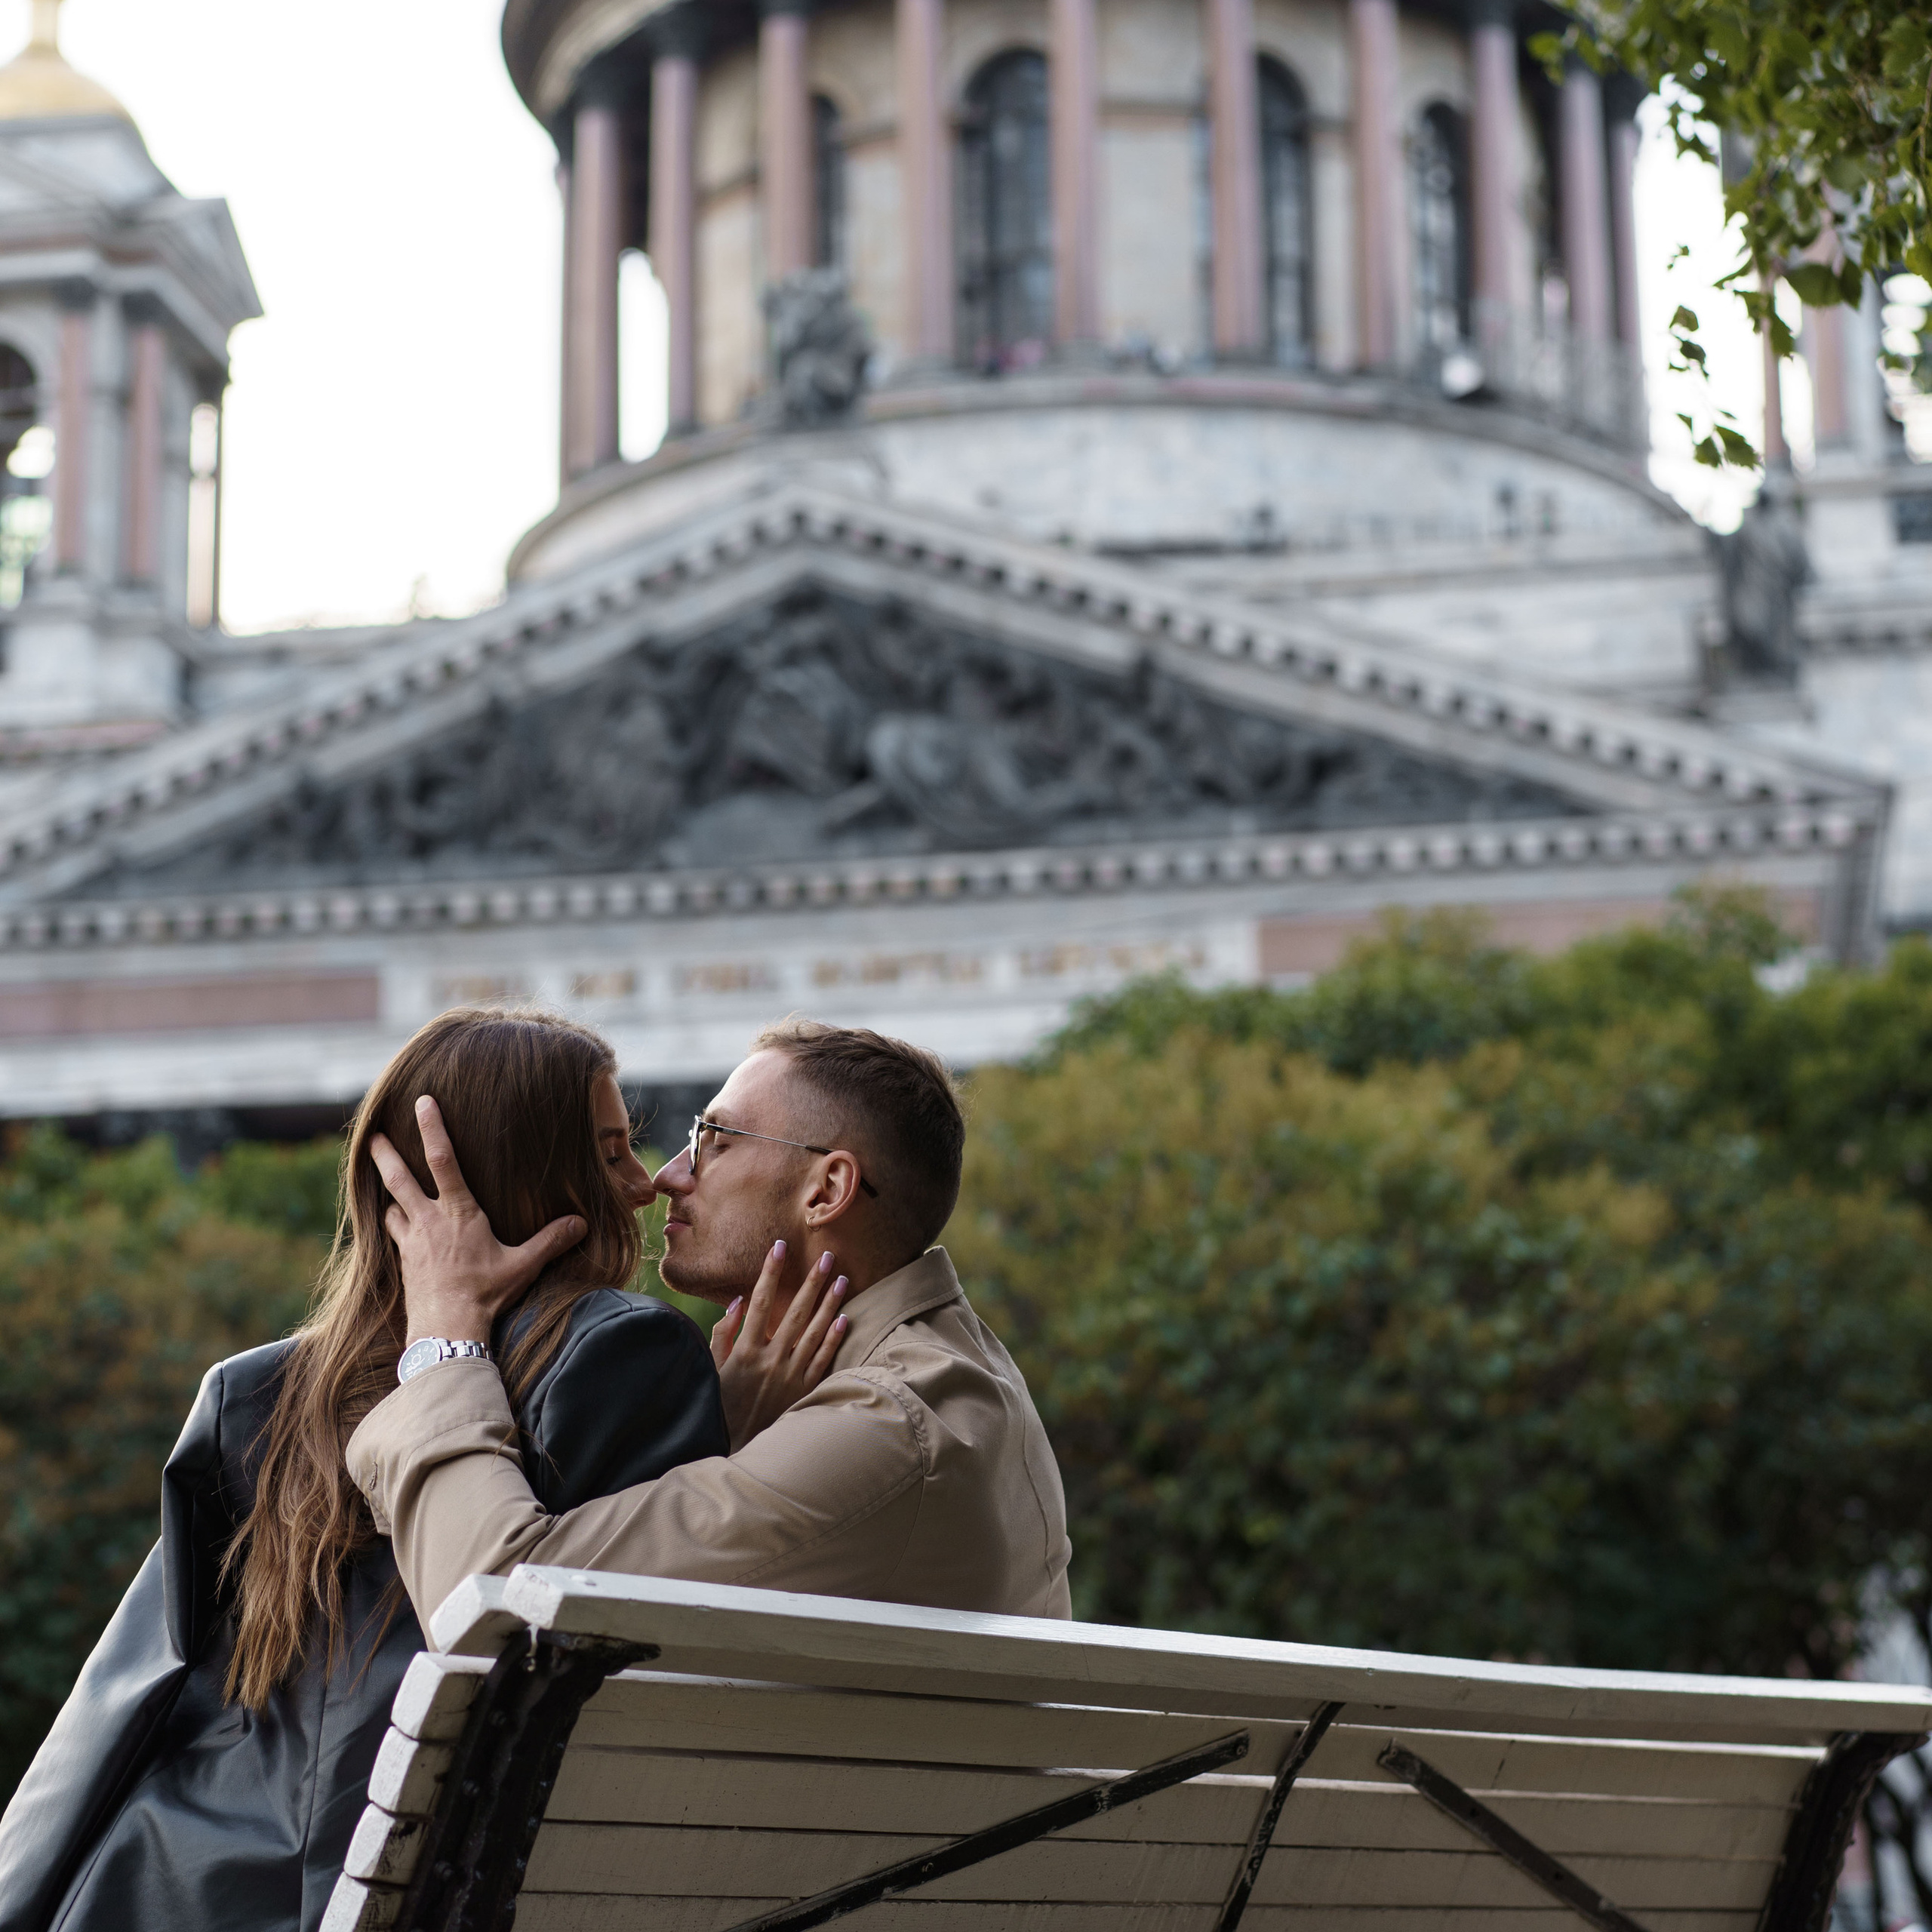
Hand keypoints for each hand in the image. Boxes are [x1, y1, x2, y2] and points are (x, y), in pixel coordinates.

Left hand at [370, 1095, 588, 1348]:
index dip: (432, 1128)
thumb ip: (550, 1241)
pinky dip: (390, 1223)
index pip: (444, 1160)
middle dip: (386, 1154)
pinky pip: (392, 1235)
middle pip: (400, 1179)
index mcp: (459, 1213)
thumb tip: (580, 1223)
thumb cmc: (485, 1293)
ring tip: (382, 1181)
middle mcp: (429, 1221)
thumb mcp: (523, 1265)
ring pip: (391, 1206)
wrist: (446, 1328)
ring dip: (386, 1191)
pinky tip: (391, 1223)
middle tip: (372, 1135)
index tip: (422, 1103)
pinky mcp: (404, 1262)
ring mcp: (412, 1242)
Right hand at [710, 1242, 847, 1452]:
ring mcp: (791, 1376)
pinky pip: (823, 1360)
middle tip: (826, 1256)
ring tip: (842, 1279)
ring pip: (815, 1332)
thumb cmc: (720, 1406)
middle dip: (812, 1282)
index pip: (760, 1301)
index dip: (770, 1272)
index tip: (779, 1247)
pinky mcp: (805, 1392)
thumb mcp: (711, 1369)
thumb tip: (738, 1300)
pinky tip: (845, 1318)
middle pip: (795, 1312)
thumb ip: (723, 1334)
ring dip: (830, 1304)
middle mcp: (771, 1360)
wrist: (737, 1448)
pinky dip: (834, 1338)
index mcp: (746, 1351)